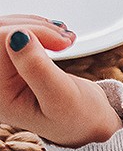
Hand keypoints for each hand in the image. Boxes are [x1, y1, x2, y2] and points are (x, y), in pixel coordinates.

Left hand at [0, 18, 122, 146]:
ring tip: (65, 40)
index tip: (63, 44)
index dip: (32, 32)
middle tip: (65, 40)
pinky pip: (15, 33)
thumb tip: (17, 36)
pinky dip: (38, 29)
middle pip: (1, 32)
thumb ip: (37, 68)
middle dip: (36, 28)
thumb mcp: (61, 96)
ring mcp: (2, 73)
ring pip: (9, 29)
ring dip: (39, 27)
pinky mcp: (11, 64)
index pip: (0, 41)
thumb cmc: (76, 116)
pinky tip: (55, 38)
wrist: (86, 123)